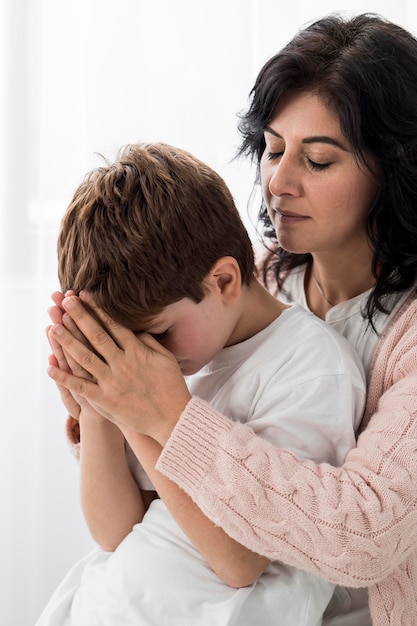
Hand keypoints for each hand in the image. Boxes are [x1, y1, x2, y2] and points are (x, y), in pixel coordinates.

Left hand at [47, 292, 191, 444]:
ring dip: (68, 342)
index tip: (84, 296)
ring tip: (54, 327)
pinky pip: (81, 387)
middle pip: (96, 336)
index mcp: (137, 351)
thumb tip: (134, 327)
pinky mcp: (106, 400)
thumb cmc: (171, 386)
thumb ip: (148, 341)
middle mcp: (122, 363)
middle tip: (65, 302)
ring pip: (85, 357)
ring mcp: (112, 382)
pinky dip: (65, 378)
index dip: (97, 309)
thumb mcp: (165, 358)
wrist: (173, 418)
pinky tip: (50, 367)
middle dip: (79, 317)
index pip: (113, 325)